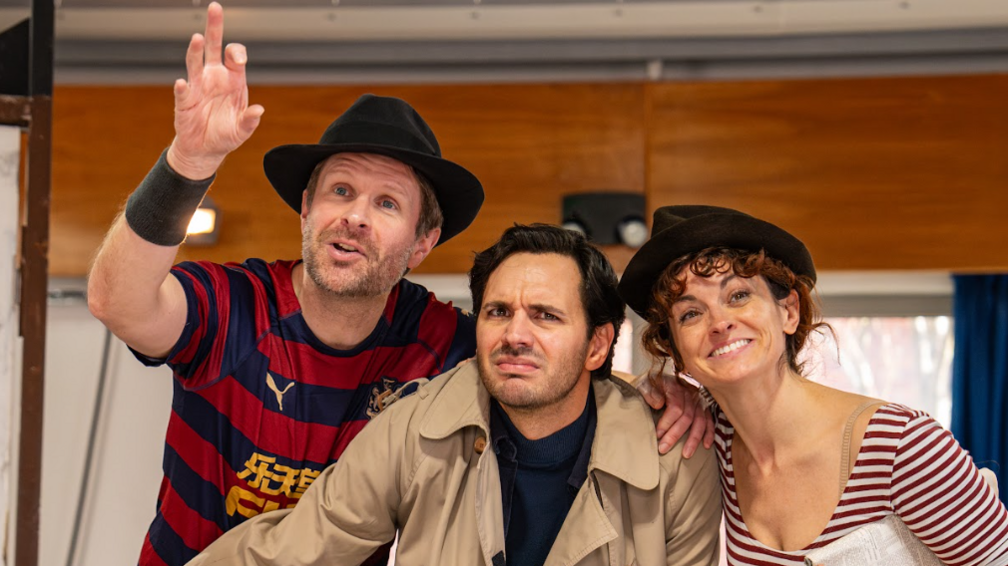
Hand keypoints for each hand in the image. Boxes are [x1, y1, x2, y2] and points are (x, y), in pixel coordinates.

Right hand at [166, 1, 263, 179]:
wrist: (205, 149)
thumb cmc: (226, 135)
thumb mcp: (242, 130)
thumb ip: (250, 121)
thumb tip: (259, 110)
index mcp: (233, 80)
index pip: (235, 57)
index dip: (237, 53)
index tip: (237, 60)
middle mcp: (214, 77)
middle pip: (214, 47)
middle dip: (215, 27)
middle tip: (216, 7)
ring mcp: (198, 86)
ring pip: (195, 62)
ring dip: (196, 50)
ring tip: (198, 38)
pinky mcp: (184, 100)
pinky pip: (183, 90)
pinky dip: (181, 87)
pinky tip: (181, 83)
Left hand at [638, 372, 713, 457]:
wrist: (659, 378)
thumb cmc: (651, 384)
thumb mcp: (644, 384)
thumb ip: (650, 392)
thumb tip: (659, 404)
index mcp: (676, 386)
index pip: (675, 407)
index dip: (666, 422)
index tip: (657, 435)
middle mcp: (690, 392)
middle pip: (687, 416)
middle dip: (675, 435)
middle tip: (663, 448)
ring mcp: (698, 400)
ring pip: (700, 421)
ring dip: (693, 439)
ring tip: (685, 455)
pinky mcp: (704, 406)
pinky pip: (709, 421)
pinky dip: (709, 433)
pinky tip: (706, 446)